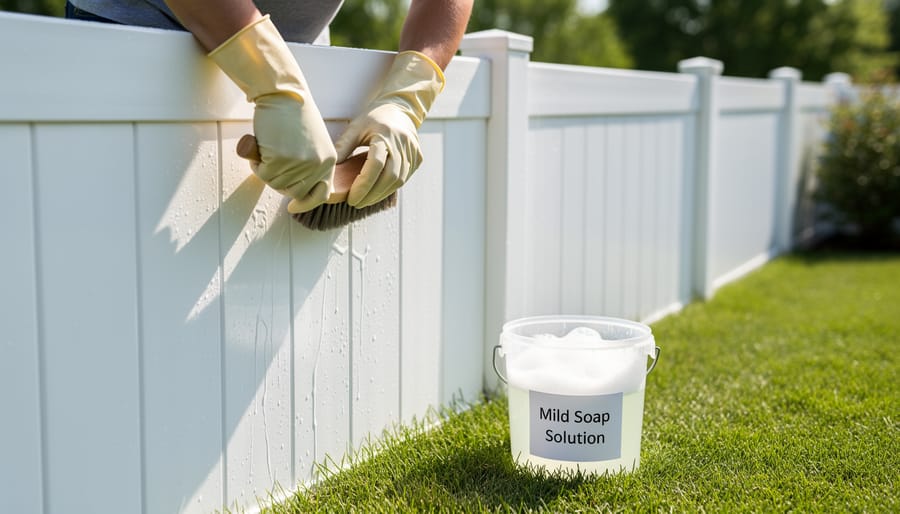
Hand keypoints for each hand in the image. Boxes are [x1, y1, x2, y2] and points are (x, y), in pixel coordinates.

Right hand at [209, 15, 334, 212]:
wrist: (283, 91)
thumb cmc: (293, 115)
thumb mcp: (311, 143)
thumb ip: (307, 166)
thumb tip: (296, 198)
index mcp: (329, 161)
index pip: (321, 194)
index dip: (306, 203)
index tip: (293, 207)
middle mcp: (318, 165)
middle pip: (294, 192)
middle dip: (278, 181)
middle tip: (270, 160)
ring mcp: (300, 164)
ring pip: (275, 184)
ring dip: (264, 169)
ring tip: (265, 146)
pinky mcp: (281, 159)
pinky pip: (262, 173)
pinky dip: (255, 162)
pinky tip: (258, 143)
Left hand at [334, 51, 443, 207]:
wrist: (401, 109)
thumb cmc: (374, 118)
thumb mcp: (356, 127)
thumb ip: (343, 147)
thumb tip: (328, 169)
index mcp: (385, 134)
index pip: (375, 165)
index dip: (363, 184)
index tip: (351, 198)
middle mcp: (402, 143)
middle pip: (389, 177)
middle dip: (372, 194)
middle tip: (356, 203)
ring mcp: (413, 151)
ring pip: (399, 181)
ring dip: (381, 194)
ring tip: (365, 200)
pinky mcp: (418, 158)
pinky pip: (405, 178)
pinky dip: (391, 187)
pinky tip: (378, 192)